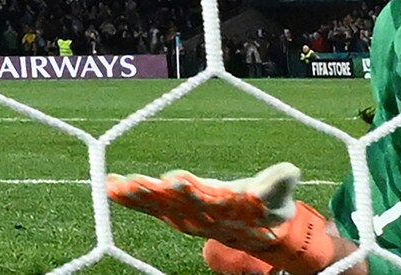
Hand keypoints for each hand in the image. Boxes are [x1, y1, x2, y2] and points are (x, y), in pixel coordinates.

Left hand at [107, 163, 334, 274]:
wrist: (258, 230)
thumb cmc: (270, 204)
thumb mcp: (281, 191)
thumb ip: (281, 180)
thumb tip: (289, 172)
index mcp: (227, 207)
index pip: (207, 199)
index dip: (191, 191)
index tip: (174, 179)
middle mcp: (202, 215)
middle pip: (175, 205)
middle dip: (154, 194)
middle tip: (135, 182)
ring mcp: (186, 217)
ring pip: (158, 207)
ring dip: (136, 197)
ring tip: (115, 186)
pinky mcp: (174, 214)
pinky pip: (149, 207)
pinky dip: (130, 199)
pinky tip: (111, 187)